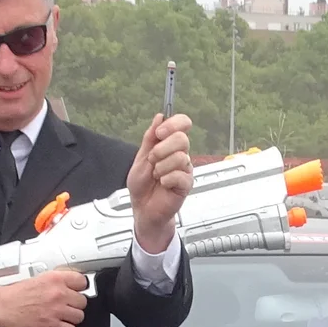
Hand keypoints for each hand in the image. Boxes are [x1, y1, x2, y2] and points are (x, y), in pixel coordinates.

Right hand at [0, 268, 88, 326]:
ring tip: (61, 317)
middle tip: (65, 307)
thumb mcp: (36, 279)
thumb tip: (67, 287)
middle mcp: (58, 293)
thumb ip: (54, 283)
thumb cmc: (12, 295)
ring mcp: (56, 310)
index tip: (77, 291)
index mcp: (54, 279)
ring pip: (79, 316)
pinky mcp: (52, 326)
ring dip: (71, 318)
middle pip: (82, 301)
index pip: (82, 281)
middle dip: (74, 305)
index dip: (80, 288)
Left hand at [127, 112, 192, 252]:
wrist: (143, 209)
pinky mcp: (186, 184)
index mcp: (170, 145)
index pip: (182, 124)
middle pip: (182, 139)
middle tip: (152, 160)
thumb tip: (159, 117)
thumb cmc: (142, 187)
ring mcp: (185, 170)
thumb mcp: (141, 158)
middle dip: (161, 149)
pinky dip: (166, 179)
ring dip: (161, 167)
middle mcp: (180, 155)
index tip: (160, 132)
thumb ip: (150, 138)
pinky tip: (163, 184)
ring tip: (156, 175)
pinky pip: (180, 175)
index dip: (173, 124)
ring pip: (180, 157)